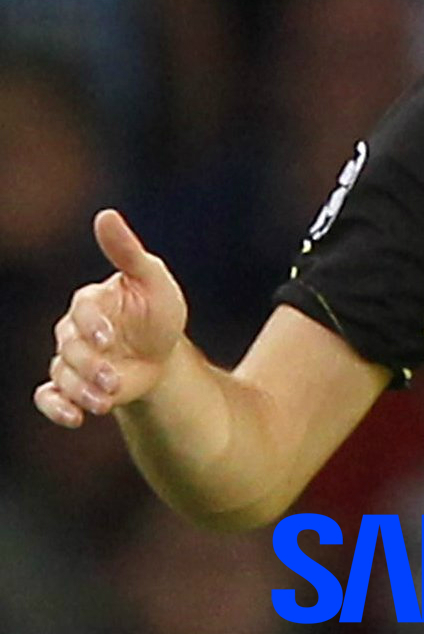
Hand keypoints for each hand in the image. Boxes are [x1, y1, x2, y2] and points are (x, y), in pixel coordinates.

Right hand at [33, 210, 188, 426]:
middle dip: (91, 367)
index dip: (92, 325)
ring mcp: (71, 358)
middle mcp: (74, 329)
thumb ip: (127, 251)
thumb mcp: (152, 279)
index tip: (108, 338)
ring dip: (81, 391)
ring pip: (61, 375)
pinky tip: (75, 418)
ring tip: (107, 401)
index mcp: (92, 301)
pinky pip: (49, 396)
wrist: (163, 353)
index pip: (82, 310)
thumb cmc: (159, 310)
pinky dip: (56, 408)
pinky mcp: (71, 384)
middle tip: (115, 381)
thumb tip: (105, 215)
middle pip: (69, 348)